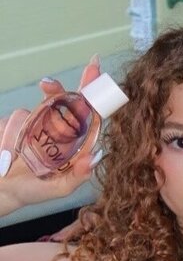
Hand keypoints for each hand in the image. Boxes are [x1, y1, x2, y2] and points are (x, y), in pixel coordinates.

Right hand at [0, 58, 100, 213]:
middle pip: (60, 100)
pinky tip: (6, 153)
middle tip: (48, 84)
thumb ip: (78, 176)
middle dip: (55, 89)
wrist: (2, 192)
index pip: (86, 111)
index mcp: (72, 141)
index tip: (94, 69)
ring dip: (19, 132)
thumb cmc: (33, 191)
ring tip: (16, 157)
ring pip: (29, 111)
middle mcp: (55, 128)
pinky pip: (10, 121)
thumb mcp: (59, 189)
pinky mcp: (12, 125)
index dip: (91, 89)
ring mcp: (33, 124)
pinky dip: (7, 137)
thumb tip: (94, 158)